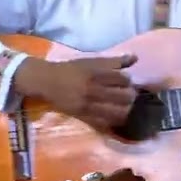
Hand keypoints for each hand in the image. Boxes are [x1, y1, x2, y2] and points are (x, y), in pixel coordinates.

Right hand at [15, 55, 137, 130]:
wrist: (45, 81)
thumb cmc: (69, 69)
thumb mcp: (90, 61)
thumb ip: (113, 60)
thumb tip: (135, 57)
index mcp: (96, 74)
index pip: (123, 79)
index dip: (128, 81)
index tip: (126, 82)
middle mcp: (93, 89)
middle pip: (124, 96)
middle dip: (130, 96)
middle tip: (128, 96)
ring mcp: (88, 104)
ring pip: (118, 112)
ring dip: (125, 110)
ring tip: (123, 107)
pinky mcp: (82, 116)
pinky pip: (104, 122)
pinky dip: (112, 121)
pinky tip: (113, 117)